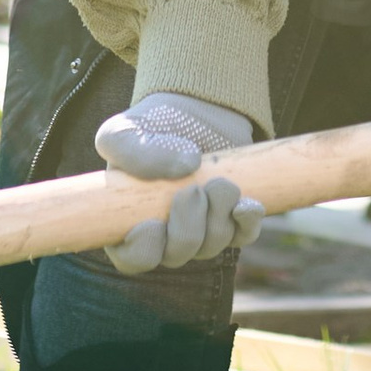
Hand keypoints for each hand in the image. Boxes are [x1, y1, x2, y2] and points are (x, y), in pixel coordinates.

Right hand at [96, 91, 265, 276]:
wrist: (193, 111)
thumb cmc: (150, 127)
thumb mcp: (124, 132)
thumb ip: (133, 151)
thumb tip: (185, 167)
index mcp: (130, 224)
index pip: (133, 259)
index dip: (143, 250)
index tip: (151, 223)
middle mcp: (165, 236)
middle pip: (177, 255)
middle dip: (188, 224)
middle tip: (193, 190)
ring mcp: (201, 231)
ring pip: (212, 245)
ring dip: (217, 214)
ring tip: (217, 182)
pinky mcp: (231, 220)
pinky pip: (244, 235)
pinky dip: (246, 220)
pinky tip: (245, 202)